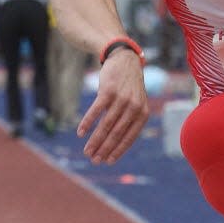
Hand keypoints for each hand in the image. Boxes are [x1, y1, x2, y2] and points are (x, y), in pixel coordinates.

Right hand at [77, 50, 147, 164]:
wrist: (125, 60)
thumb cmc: (129, 87)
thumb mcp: (136, 103)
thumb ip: (129, 121)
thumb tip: (117, 145)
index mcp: (142, 114)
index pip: (129, 137)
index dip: (118, 151)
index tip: (107, 161)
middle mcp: (134, 107)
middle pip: (116, 134)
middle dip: (104, 149)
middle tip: (94, 160)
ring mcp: (121, 99)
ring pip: (105, 125)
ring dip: (95, 140)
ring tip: (86, 151)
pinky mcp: (108, 91)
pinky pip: (96, 111)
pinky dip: (87, 123)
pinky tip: (81, 133)